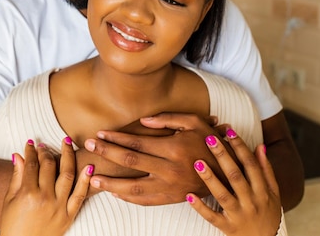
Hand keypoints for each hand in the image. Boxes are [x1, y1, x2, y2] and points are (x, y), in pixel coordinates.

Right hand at [0, 137, 92, 235]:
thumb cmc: (13, 226)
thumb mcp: (10, 201)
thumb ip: (16, 176)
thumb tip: (17, 155)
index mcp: (28, 194)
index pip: (31, 164)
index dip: (31, 151)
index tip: (31, 143)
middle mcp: (45, 198)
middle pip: (49, 166)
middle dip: (46, 151)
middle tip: (44, 145)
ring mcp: (59, 207)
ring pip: (67, 175)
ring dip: (68, 156)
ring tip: (66, 144)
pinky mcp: (69, 216)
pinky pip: (80, 196)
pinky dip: (86, 180)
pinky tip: (89, 167)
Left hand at [83, 112, 221, 204]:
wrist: (230, 172)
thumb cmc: (210, 143)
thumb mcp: (194, 122)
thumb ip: (168, 119)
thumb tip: (143, 120)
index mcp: (173, 148)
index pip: (136, 142)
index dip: (116, 138)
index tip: (100, 134)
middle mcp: (169, 169)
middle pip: (130, 161)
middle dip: (107, 153)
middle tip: (89, 147)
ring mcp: (170, 187)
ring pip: (134, 187)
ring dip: (111, 183)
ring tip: (93, 179)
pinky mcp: (172, 199)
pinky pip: (146, 201)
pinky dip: (128, 198)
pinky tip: (115, 192)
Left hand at [187, 129, 282, 235]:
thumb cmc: (267, 213)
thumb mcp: (273, 192)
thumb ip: (266, 170)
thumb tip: (260, 146)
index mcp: (263, 190)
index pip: (251, 164)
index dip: (240, 147)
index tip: (229, 131)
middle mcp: (252, 201)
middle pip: (236, 176)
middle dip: (223, 156)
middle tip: (209, 138)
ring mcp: (239, 215)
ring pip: (223, 195)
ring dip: (210, 178)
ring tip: (197, 162)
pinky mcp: (227, 227)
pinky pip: (212, 217)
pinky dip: (201, 207)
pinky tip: (189, 195)